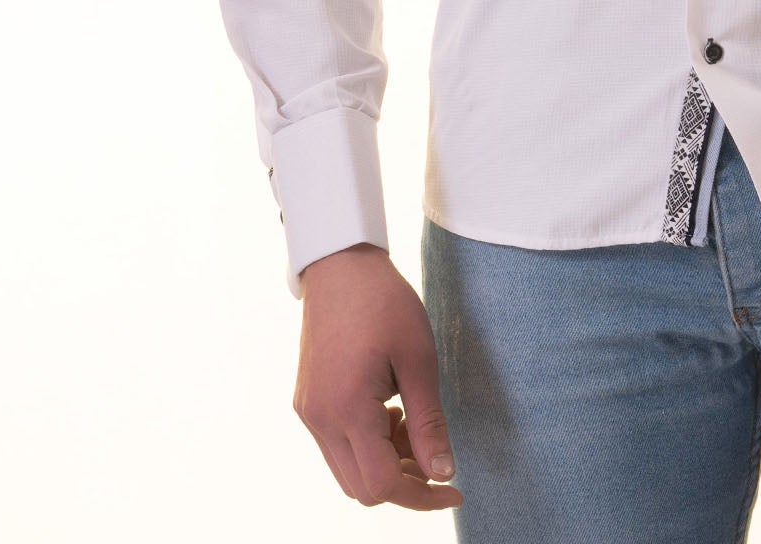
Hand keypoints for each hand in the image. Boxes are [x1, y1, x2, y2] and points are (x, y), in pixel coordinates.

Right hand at [292, 244, 463, 514]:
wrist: (340, 264)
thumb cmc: (384, 303)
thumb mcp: (418, 359)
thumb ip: (428, 422)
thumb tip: (443, 473)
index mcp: (347, 409)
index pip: (382, 484)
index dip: (421, 496)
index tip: (453, 488)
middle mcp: (320, 419)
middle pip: (362, 488)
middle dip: (404, 482)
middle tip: (433, 451)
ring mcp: (309, 413)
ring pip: (347, 472)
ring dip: (385, 463)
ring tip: (411, 422)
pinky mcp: (308, 403)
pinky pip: (336, 447)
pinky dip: (366, 445)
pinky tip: (389, 411)